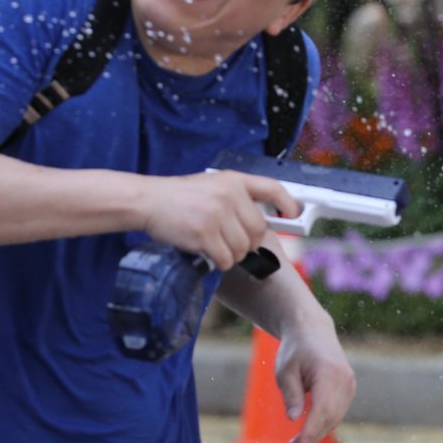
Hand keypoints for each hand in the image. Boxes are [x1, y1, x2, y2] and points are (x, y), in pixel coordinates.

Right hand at [140, 171, 299, 270]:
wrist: (148, 200)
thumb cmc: (179, 198)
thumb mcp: (212, 186)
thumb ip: (236, 199)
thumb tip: (262, 223)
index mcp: (233, 180)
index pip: (272, 188)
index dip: (287, 203)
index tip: (294, 214)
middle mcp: (229, 194)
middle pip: (258, 231)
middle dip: (248, 243)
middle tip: (230, 242)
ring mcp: (218, 214)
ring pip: (242, 248)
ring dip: (230, 254)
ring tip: (212, 244)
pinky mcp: (205, 233)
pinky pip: (226, 259)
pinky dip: (218, 262)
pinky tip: (205, 252)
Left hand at [273, 312, 355, 442]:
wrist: (313, 331)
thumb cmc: (295, 351)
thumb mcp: (285, 372)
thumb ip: (291, 394)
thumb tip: (293, 420)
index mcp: (328, 373)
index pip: (321, 410)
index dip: (309, 432)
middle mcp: (344, 380)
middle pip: (330, 417)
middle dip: (312, 438)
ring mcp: (349, 384)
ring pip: (335, 418)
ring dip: (318, 434)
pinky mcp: (349, 388)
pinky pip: (338, 412)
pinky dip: (324, 424)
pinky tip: (309, 432)